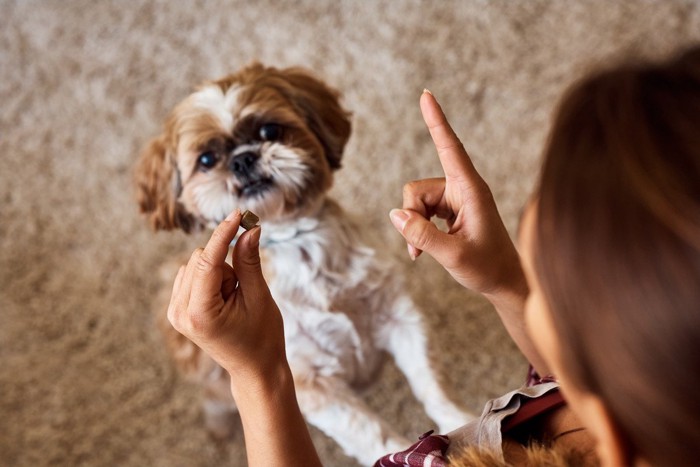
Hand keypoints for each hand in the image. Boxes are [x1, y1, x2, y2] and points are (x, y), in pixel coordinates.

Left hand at [167, 210, 285, 378]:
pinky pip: (192, 274)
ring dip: (220, 274)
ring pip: (196, 264)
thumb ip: (249, 261)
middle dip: (226, 265)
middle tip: (244, 290)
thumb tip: (249, 228)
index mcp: (200, 314)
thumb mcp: (259, 297)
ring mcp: (175, 312)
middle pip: (200, 258)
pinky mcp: (177, 310)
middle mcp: (180, 313)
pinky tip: (223, 300)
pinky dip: (210, 279)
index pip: (207, 262)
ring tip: (234, 300)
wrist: (254, 368)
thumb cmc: (262, 336)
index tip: (238, 214)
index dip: (223, 234)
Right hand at [389, 90, 524, 297]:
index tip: (427, 94)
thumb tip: (395, 215)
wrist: (504, 282)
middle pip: (416, 189)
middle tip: (418, 248)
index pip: (450, 148)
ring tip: (421, 253)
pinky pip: (420, 212)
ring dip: (413, 227)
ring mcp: (455, 199)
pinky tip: (422, 252)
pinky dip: (417, 231)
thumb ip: (422, 235)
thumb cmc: (487, 268)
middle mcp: (462, 188)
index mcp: (471, 190)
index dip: (436, 121)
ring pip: (415, 202)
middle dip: (411, 216)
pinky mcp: (449, 210)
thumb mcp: (453, 255)